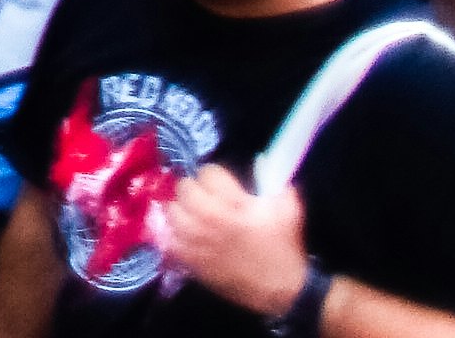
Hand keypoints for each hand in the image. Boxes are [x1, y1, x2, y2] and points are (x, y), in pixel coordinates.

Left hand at [150, 166, 311, 316]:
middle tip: (207, 200)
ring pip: (170, 209)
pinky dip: (173, 233)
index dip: (217, 178)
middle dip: (196, 190)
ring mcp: (193, 240)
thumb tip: (261, 163)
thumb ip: (276, 183)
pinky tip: (186, 234)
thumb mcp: (288, 211)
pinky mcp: (187, 259)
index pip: (207, 172)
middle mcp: (207, 219)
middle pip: (183, 187)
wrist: (281, 291)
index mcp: (231, 204)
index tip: (224, 188)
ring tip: (195, 216)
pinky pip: (166, 237)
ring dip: (182, 210)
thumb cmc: (283, 250)